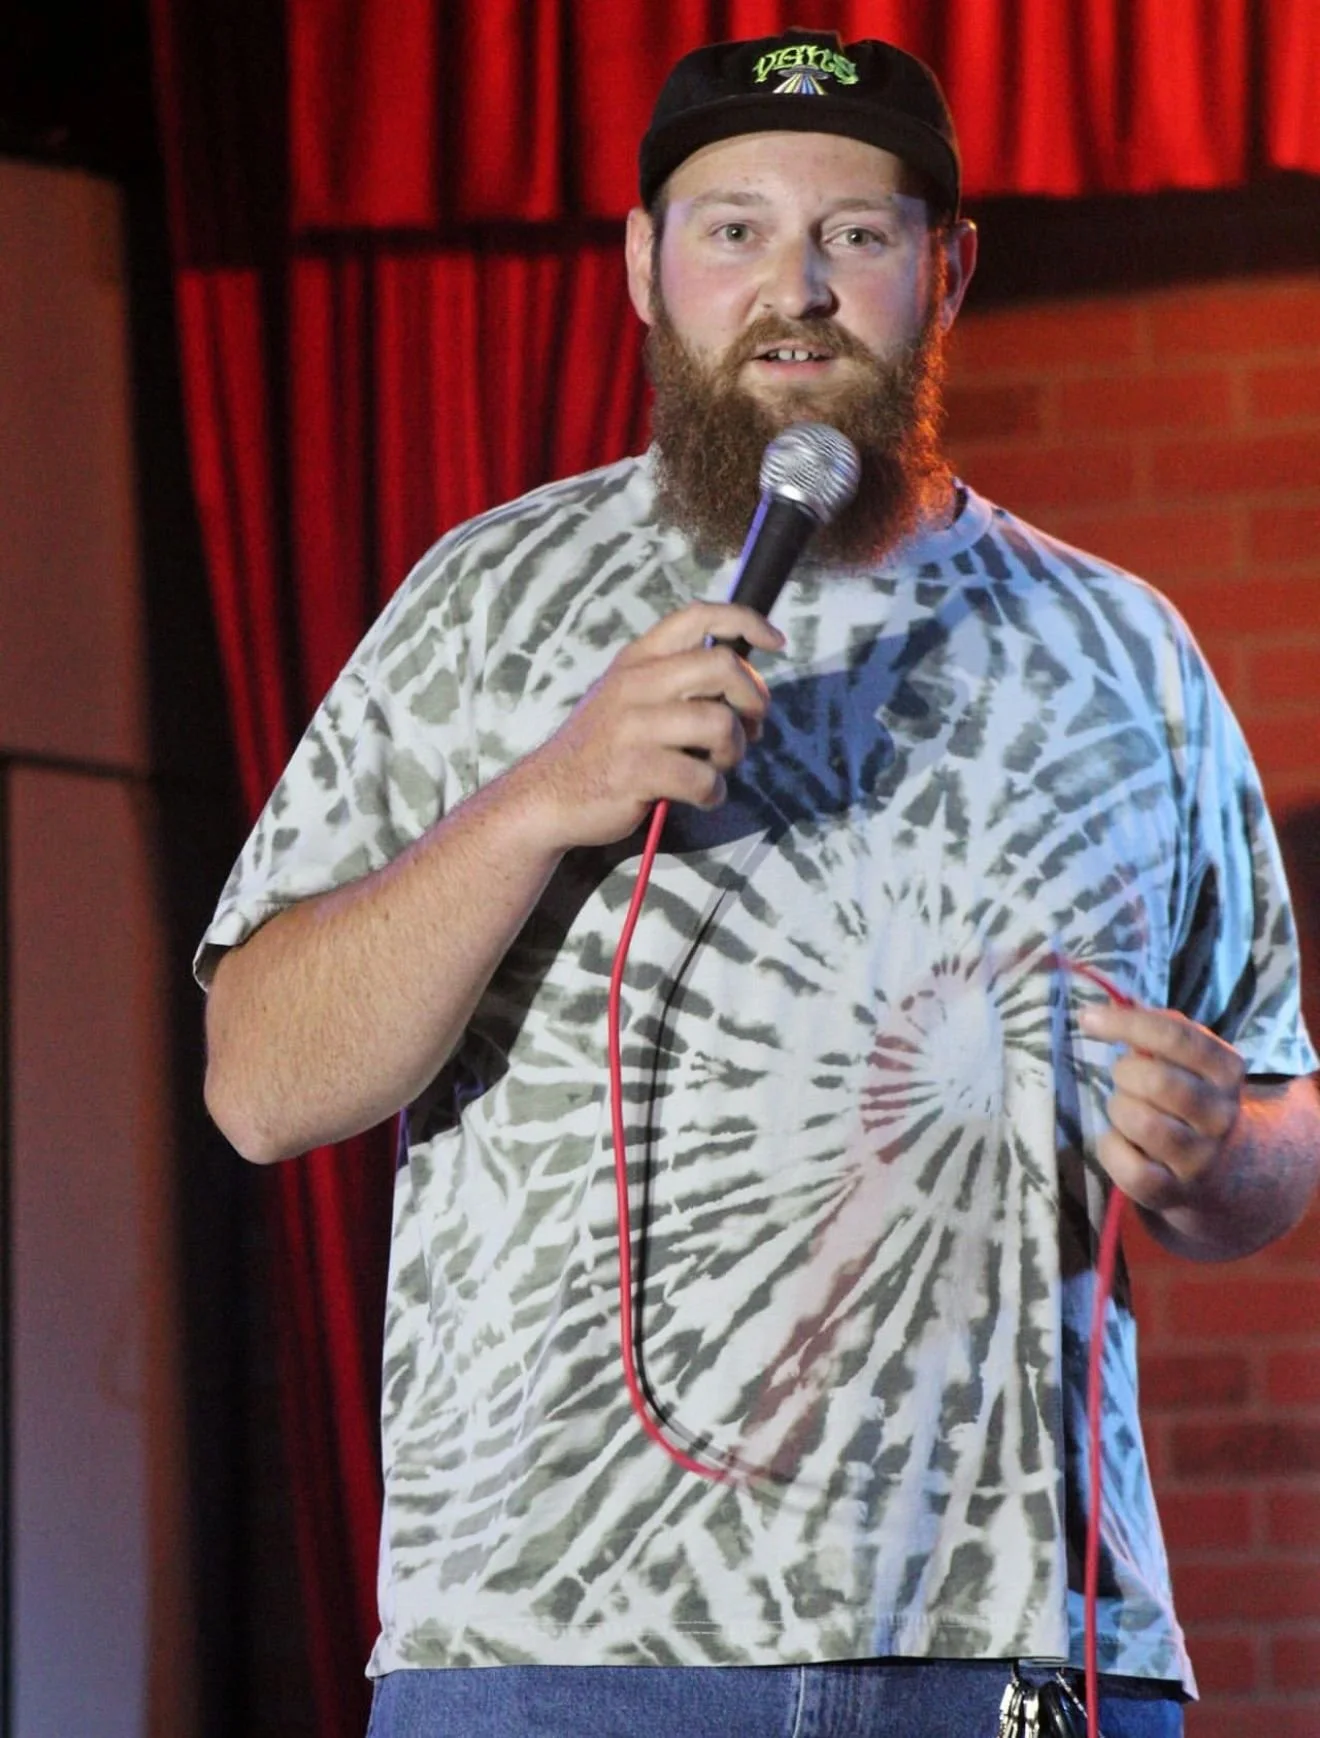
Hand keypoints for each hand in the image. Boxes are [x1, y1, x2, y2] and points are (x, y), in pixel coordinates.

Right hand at [523, 600, 783, 850]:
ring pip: (720, 724)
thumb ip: (676, 681)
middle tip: (751, 727)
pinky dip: (713, 793)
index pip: (698, 617)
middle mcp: (635, 684)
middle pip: (722, 666)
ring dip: (734, 752)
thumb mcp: (627, 696)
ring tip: (716, 767)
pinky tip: (700, 797)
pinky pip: (703, 778)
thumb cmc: (602, 747)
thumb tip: (744, 686)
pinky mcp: (635, 771)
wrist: (546, 794)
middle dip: (753, 699)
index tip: (776, 642)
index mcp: (637, 659)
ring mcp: (633, 727)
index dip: (746, 621)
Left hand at [1078, 1001, 1246, 1213]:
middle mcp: (1220, 1115)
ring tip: (1128, 1110)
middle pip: (1158, 1081)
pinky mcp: (1174, 1191)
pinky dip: (1112, 1148)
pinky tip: (1120, 1141)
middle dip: (1125, 1073)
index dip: (1127, 1024)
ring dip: (1119, 1109)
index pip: (1177, 1037)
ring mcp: (1200, 1157)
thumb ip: (1155, 1028)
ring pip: (1142, 1122)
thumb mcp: (1187, 1057)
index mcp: (1227, 1070)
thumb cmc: (1187, 1094)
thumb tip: (1105, 1008)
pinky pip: (1129, 1167)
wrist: (1221, 1167)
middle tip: (1124, 1078)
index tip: (1088, 1018)